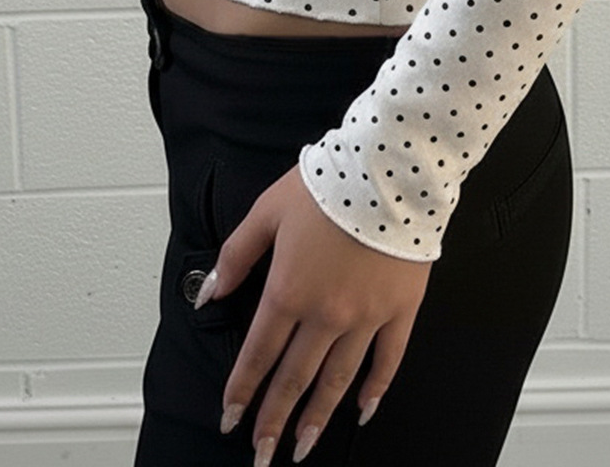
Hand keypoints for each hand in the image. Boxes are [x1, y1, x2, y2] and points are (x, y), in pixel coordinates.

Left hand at [197, 161, 431, 464]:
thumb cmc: (328, 184)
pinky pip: (387, 360)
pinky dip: (375, 389)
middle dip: (274, 420)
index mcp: (289, 290)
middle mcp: (326, 314)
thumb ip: (236, 255)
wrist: (389, 171)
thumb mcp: (268, 211)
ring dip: (317, 417)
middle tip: (262, 454)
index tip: (230, 419)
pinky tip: (363, 410)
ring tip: (303, 448)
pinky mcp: (400, 310)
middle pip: (294, 378)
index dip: (242, 390)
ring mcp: (366, 317)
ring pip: (337, 380)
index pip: (258, 354)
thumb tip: (209, 293)